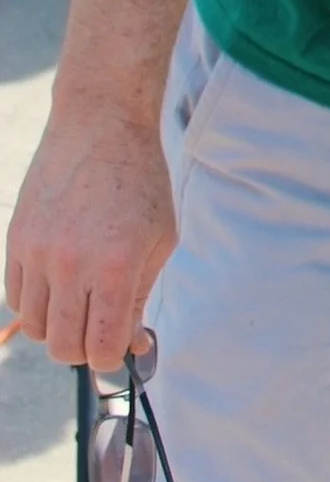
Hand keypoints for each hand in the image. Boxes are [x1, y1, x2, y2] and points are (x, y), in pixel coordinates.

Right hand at [5, 106, 175, 370]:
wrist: (102, 123)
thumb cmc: (141, 179)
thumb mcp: (161, 237)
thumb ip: (141, 294)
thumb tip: (131, 344)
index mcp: (115, 266)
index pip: (102, 348)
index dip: (112, 358)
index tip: (119, 346)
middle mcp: (71, 264)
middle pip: (63, 347)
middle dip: (84, 348)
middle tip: (100, 326)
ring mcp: (39, 252)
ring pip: (34, 327)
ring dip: (58, 326)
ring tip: (81, 299)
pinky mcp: (17, 240)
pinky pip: (16, 297)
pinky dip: (36, 302)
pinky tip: (59, 282)